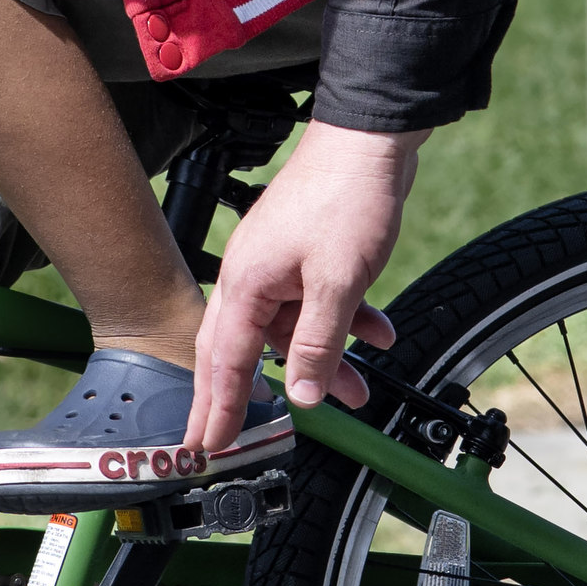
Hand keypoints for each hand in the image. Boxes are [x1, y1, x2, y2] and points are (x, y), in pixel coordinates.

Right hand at [191, 121, 419, 444]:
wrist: (373, 139)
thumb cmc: (347, 197)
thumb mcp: (337, 283)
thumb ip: (317, 344)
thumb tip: (303, 395)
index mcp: (247, 283)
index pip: (226, 362)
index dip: (218, 408)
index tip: (207, 446)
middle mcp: (253, 275)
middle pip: (243, 349)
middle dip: (244, 396)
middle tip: (232, 438)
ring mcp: (280, 263)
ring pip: (291, 328)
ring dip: (323, 360)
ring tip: (356, 392)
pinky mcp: (308, 254)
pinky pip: (319, 303)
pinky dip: (347, 322)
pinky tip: (379, 333)